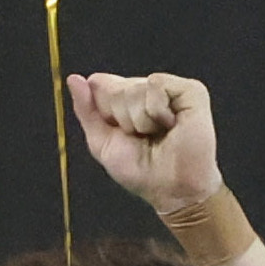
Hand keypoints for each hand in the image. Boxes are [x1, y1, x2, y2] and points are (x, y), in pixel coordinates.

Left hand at [68, 69, 229, 219]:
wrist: (170, 186)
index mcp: (127, 101)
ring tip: (158, 133)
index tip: (120, 133)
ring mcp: (170, 89)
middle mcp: (147, 91)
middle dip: (122, 118)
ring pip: (134, 88)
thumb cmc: (140, 169)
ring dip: (140, 120)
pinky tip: (171, 125)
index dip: (105, 112)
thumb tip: (74, 79)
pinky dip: (156, 111)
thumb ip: (86, 109)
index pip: (100, 86)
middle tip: (142, 137)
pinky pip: (156, 84)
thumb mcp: (101, 141)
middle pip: (115, 88)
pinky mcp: (190, 89)